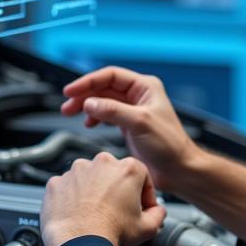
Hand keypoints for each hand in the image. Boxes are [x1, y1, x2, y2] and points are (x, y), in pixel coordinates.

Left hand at [41, 152, 166, 245]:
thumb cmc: (111, 233)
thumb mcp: (147, 228)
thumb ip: (158, 215)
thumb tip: (158, 212)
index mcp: (127, 169)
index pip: (141, 176)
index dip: (143, 194)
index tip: (140, 207)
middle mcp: (101, 163)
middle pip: (113, 174)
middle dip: (115, 190)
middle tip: (116, 212)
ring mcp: (76, 171)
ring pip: (88, 178)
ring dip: (92, 191)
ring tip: (94, 214)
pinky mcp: (57, 182)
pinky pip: (67, 187)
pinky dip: (71, 198)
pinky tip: (77, 214)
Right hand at [60, 66, 200, 193]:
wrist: (178, 169)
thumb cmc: (169, 145)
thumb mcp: (139, 122)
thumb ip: (112, 111)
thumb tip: (89, 103)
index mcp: (145, 87)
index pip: (110, 76)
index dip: (88, 82)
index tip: (71, 91)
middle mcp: (139, 96)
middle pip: (104, 87)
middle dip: (84, 94)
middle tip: (67, 105)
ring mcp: (133, 110)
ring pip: (103, 101)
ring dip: (87, 106)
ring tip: (71, 113)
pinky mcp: (129, 125)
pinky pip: (107, 114)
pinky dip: (95, 117)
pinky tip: (89, 123)